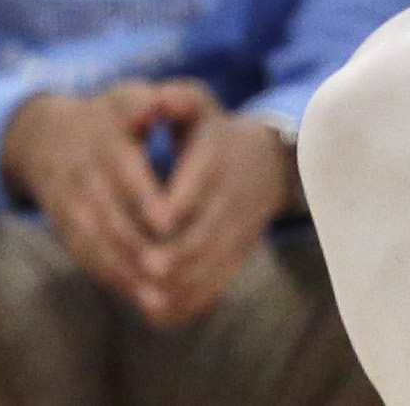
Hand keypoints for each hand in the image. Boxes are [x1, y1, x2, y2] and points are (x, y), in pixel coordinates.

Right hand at [0, 84, 176, 307]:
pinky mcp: (63, 227)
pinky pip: (84, 255)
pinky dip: (112, 278)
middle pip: (106, 214)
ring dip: (125, 271)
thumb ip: (144, 102)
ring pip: (94, 241)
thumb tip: (157, 99)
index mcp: (100, 138)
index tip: (167, 220)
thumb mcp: (123, 99)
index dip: (142, 195)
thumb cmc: (106, 118)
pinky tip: (140, 296)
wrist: (46, 136)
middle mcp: (80, 172)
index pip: (121, 170)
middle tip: (168, 270)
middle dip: (135, 245)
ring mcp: (67, 202)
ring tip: (159, 294)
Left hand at [140, 87, 293, 327]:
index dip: (180, 201)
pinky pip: (218, 282)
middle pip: (208, 230)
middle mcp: (232, 199)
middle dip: (178, 252)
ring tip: (146, 295)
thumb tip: (152, 101)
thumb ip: (174, 100)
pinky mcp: (237, 255)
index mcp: (218, 159)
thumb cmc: (213, 130)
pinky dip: (191, 299)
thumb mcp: (197, 105)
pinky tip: (159, 310)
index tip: (154, 219)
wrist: (264, 162)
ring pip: (213, 263)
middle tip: (146, 266)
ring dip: (182, 283)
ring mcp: (238, 231)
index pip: (201, 183)